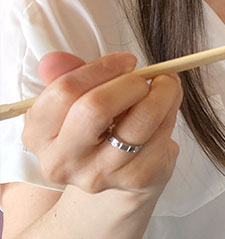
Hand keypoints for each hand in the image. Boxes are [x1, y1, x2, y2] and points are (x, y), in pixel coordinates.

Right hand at [23, 51, 181, 196]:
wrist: (121, 173)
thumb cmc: (98, 128)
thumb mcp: (76, 103)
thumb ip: (66, 77)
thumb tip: (54, 60)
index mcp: (39, 134)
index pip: (64, 91)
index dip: (101, 68)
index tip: (127, 60)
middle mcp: (62, 160)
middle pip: (96, 108)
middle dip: (131, 83)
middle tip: (146, 76)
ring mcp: (99, 174)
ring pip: (139, 122)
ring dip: (162, 94)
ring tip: (167, 84)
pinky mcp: (135, 178)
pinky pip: (161, 134)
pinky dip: (171, 113)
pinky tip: (168, 108)